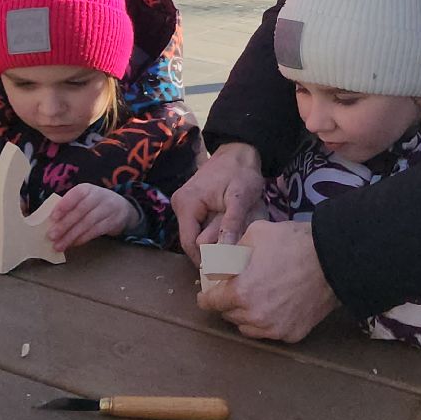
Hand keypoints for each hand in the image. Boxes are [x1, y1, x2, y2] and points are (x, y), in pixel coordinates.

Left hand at [46, 183, 139, 250]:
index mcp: (87, 189)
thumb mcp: (84, 199)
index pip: (76, 194)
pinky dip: (83, 239)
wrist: (122, 208)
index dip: (64, 205)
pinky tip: (73, 244)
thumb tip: (50, 222)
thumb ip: (69, 207)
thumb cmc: (94, 204)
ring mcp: (108, 209)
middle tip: (51, 236)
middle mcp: (99, 196)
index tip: (52, 217)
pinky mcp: (113, 222)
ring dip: (71, 236)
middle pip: (80, 211)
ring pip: (88, 223)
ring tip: (59, 245)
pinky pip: (95, 231)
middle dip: (65, 224)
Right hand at [173, 142, 266, 262]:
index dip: (206, 259)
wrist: (238, 151)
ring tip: (235, 238)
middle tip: (236, 251)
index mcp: (187, 204)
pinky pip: (200, 226)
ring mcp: (184, 205)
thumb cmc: (240, 172)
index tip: (226, 268)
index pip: (189, 244)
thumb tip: (224, 253)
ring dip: (214, 240)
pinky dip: (214, 231)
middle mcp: (179, 205)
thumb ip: (231, 224)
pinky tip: (229, 229)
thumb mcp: (241, 198)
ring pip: (196, 235)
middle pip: (192, 241)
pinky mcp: (191, 205)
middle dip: (213, 249)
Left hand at [196, 220, 338, 341]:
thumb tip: (220, 262)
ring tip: (254, 299)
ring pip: (247, 327)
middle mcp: (254, 316)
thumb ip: (232, 251)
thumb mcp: (255, 234)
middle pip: (229, 315)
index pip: (211, 303)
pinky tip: (274, 307)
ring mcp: (274, 328)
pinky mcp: (292, 334)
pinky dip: (267, 322)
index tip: (207, 296)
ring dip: (245, 315)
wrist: (333, 259)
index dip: (206, 298)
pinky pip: (270, 332)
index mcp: (240, 292)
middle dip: (228, 303)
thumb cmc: (293, 243)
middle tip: (234, 291)